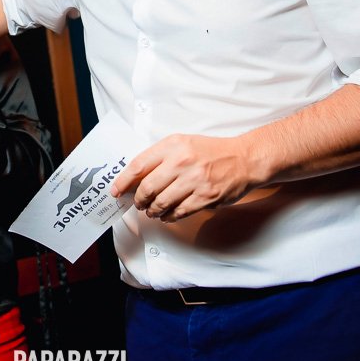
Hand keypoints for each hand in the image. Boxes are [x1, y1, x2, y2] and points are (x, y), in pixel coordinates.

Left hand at [110, 133, 260, 221]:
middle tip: (138, 203)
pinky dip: (169, 217)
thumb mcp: (183, 144)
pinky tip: (168, 215)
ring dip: (153, 211)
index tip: (116, 190)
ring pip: (162, 203)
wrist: (243, 159)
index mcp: (173, 145)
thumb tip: (136, 177)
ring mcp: (194, 180)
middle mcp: (182, 162)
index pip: (139, 165)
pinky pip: (179, 212)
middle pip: (147, 188)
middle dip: (138, 200)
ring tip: (152, 211)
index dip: (123, 181)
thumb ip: (160, 157)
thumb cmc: (212, 152)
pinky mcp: (205, 197)